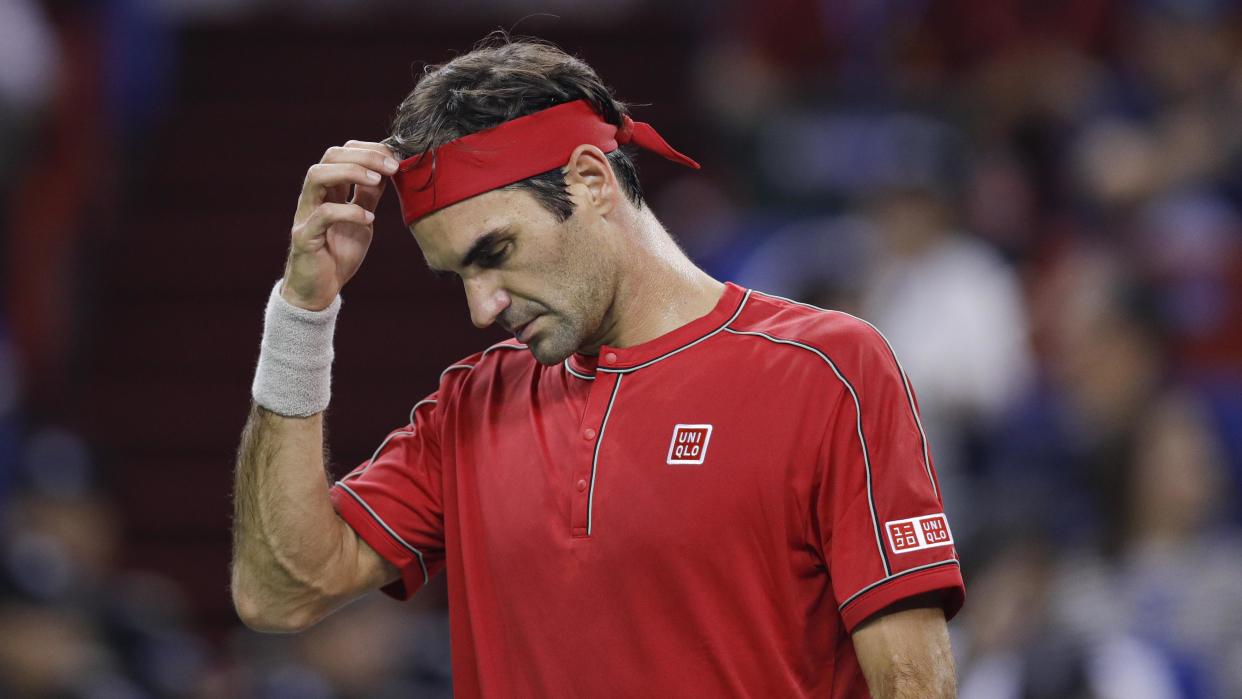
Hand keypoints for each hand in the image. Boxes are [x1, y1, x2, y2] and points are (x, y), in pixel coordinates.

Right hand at [281, 140, 399, 310]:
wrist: (320, 289)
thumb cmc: (338, 252)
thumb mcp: (362, 219)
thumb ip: (368, 196)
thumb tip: (387, 171)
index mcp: (328, 190)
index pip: (342, 153)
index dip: (368, 150)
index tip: (395, 159)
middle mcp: (314, 196)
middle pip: (330, 156)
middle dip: (363, 156)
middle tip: (391, 167)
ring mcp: (306, 215)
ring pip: (317, 176)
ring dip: (350, 172)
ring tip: (377, 181)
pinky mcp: (304, 237)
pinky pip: (323, 215)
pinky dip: (348, 212)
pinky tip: (368, 218)